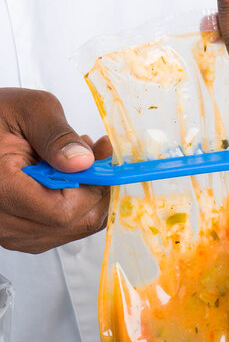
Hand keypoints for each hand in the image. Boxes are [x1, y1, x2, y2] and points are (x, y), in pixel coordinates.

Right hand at [0, 88, 111, 253]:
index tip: (104, 155)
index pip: (63, 211)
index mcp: (2, 188)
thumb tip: (83, 162)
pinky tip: (70, 176)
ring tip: (80, 161)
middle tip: (98, 154)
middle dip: (96, 189)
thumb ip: (58, 137)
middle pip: (73, 224)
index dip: (94, 186)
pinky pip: (63, 228)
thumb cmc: (0, 115)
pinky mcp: (20, 229)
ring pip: (73, 228)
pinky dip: (77, 203)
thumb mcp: (31, 111)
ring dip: (88, 195)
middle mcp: (3, 219)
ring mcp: (11, 229)